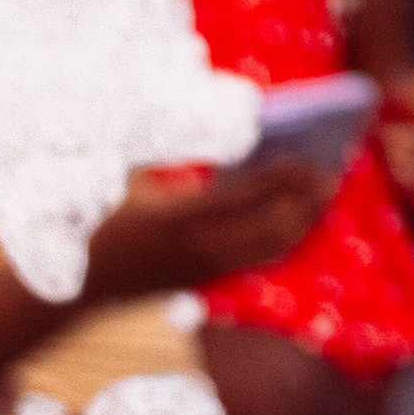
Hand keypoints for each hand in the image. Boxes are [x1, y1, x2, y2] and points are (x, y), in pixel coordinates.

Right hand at [83, 159, 339, 301]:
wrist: (82, 285)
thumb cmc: (103, 217)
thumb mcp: (131, 178)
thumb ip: (177, 153)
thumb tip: (231, 129)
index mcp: (173, 217)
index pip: (243, 197)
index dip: (281, 178)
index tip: (307, 157)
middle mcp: (194, 248)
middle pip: (268, 228)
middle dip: (305, 202)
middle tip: (331, 173)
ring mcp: (202, 269)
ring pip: (269, 248)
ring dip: (303, 221)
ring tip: (324, 193)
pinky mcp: (205, 280)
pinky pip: (257, 258)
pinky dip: (285, 237)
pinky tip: (300, 215)